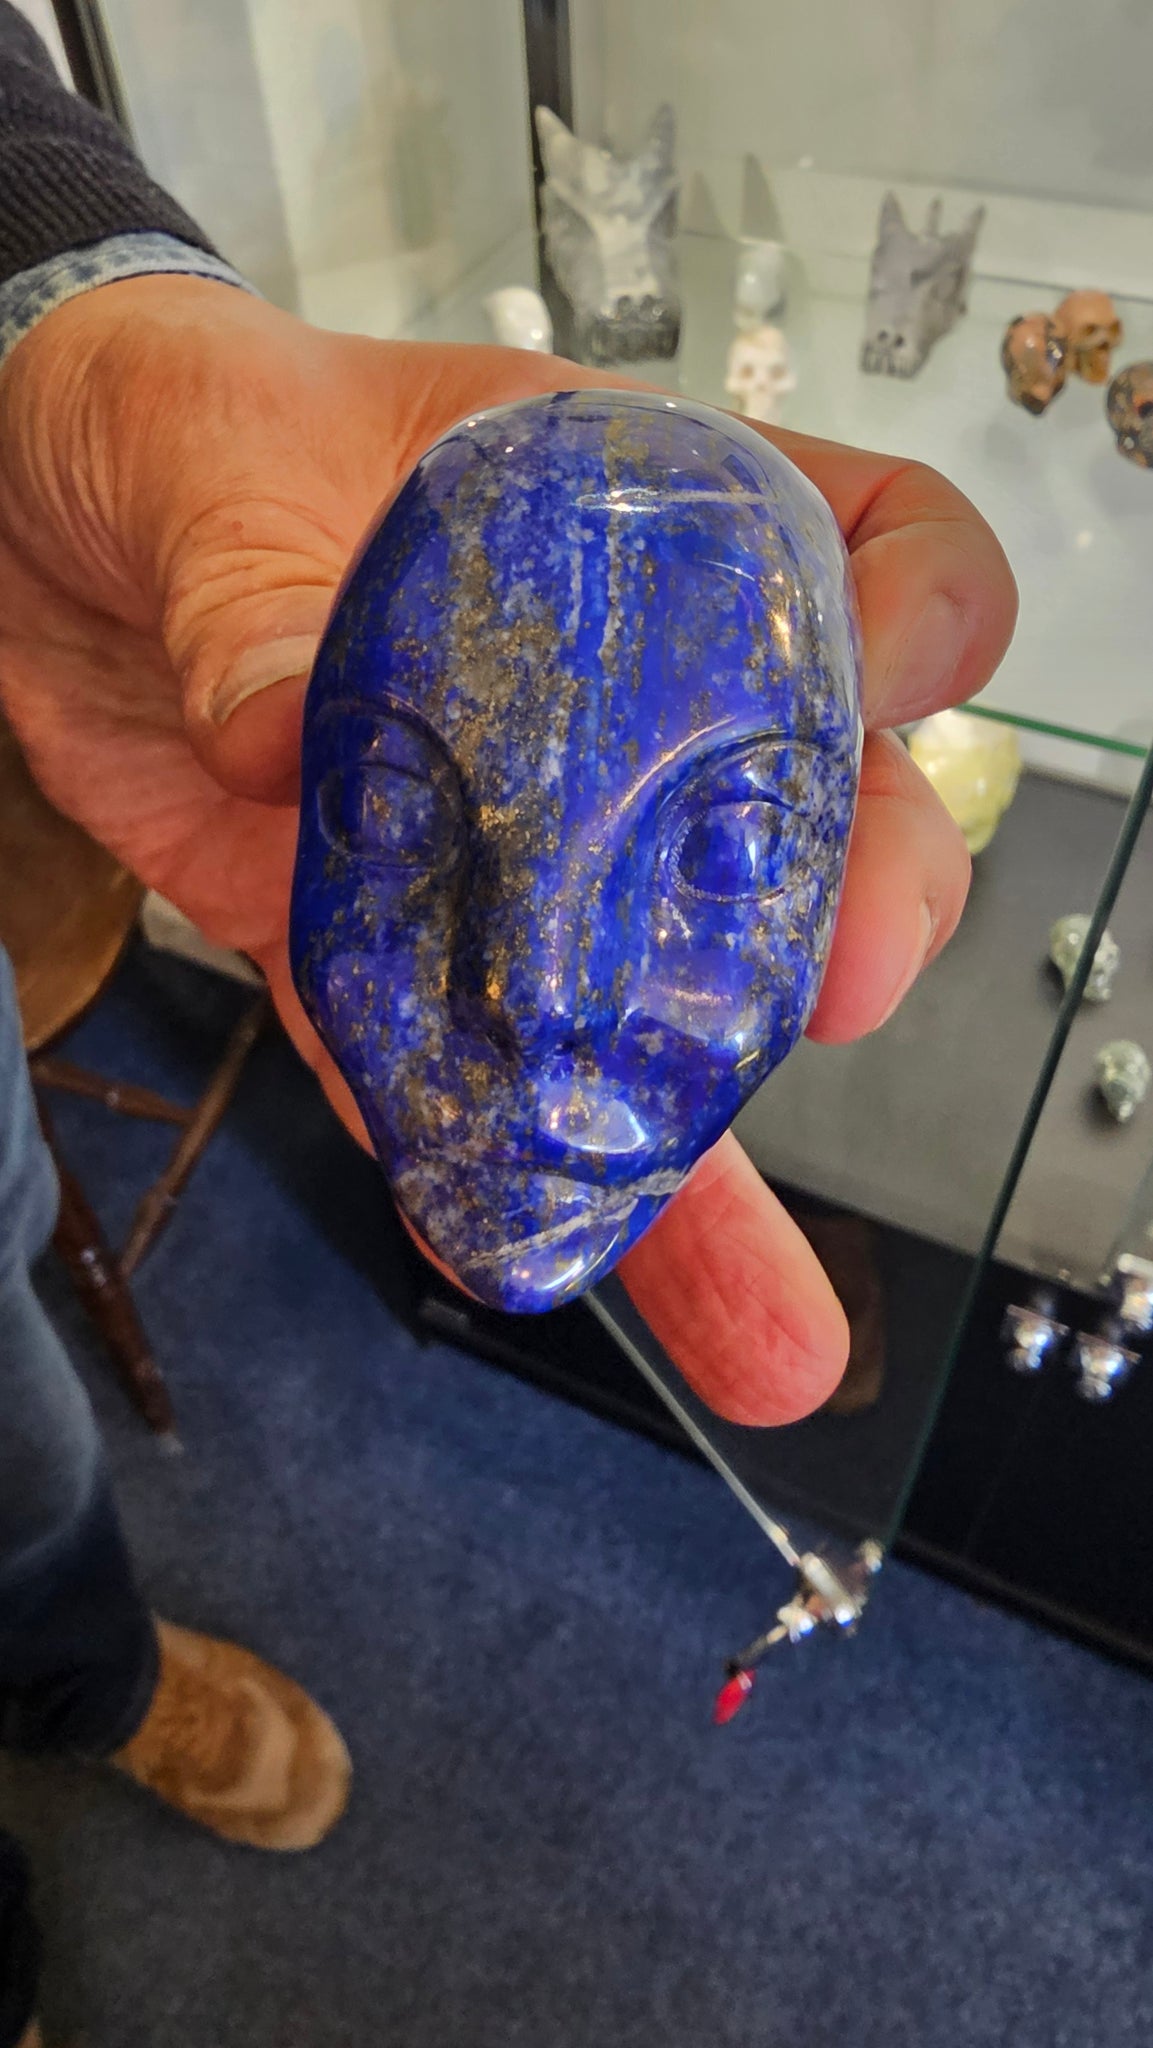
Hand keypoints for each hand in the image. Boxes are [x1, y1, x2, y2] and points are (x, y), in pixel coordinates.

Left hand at [0, 278, 1015, 1422]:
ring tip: (775, 1327)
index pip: (853, 539)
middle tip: (848, 987)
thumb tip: (280, 716)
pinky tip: (526, 1255)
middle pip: (798, 801)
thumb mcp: (212, 450)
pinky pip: (449, 1069)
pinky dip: (483, 1166)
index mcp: (627, 521)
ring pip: (643, 993)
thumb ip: (257, 581)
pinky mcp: (381, 939)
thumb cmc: (172, 425)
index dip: (917, 612)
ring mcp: (507, 838)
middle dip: (855, 896)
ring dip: (701, 1144)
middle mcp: (610, 700)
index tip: (901, 687)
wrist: (35, 533)